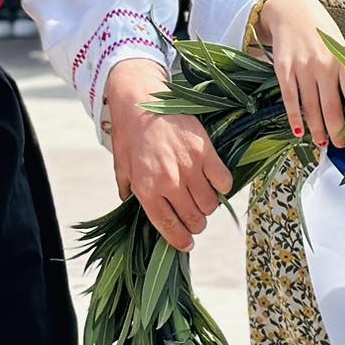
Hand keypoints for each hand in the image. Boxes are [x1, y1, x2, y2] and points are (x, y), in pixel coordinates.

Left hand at [105, 58, 231, 252]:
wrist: (142, 100)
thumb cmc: (130, 134)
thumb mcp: (121, 166)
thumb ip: (127, 190)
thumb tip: (132, 206)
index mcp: (147, 189)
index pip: (169, 226)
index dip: (181, 240)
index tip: (187, 244)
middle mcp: (170, 182)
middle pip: (194, 219)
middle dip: (196, 224)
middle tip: (194, 217)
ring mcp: (190, 167)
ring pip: (210, 204)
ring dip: (208, 206)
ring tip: (202, 198)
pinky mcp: (206, 151)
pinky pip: (223, 182)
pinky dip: (222, 186)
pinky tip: (214, 181)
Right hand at [261, 0, 344, 149]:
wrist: (292, 10)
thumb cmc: (322, 32)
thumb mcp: (340, 48)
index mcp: (342, 60)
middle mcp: (324, 65)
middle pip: (331, 107)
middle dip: (337, 131)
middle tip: (340, 146)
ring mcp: (302, 67)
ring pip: (310, 107)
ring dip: (317, 130)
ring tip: (321, 143)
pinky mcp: (283, 69)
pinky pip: (290, 99)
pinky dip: (294, 118)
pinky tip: (299, 132)